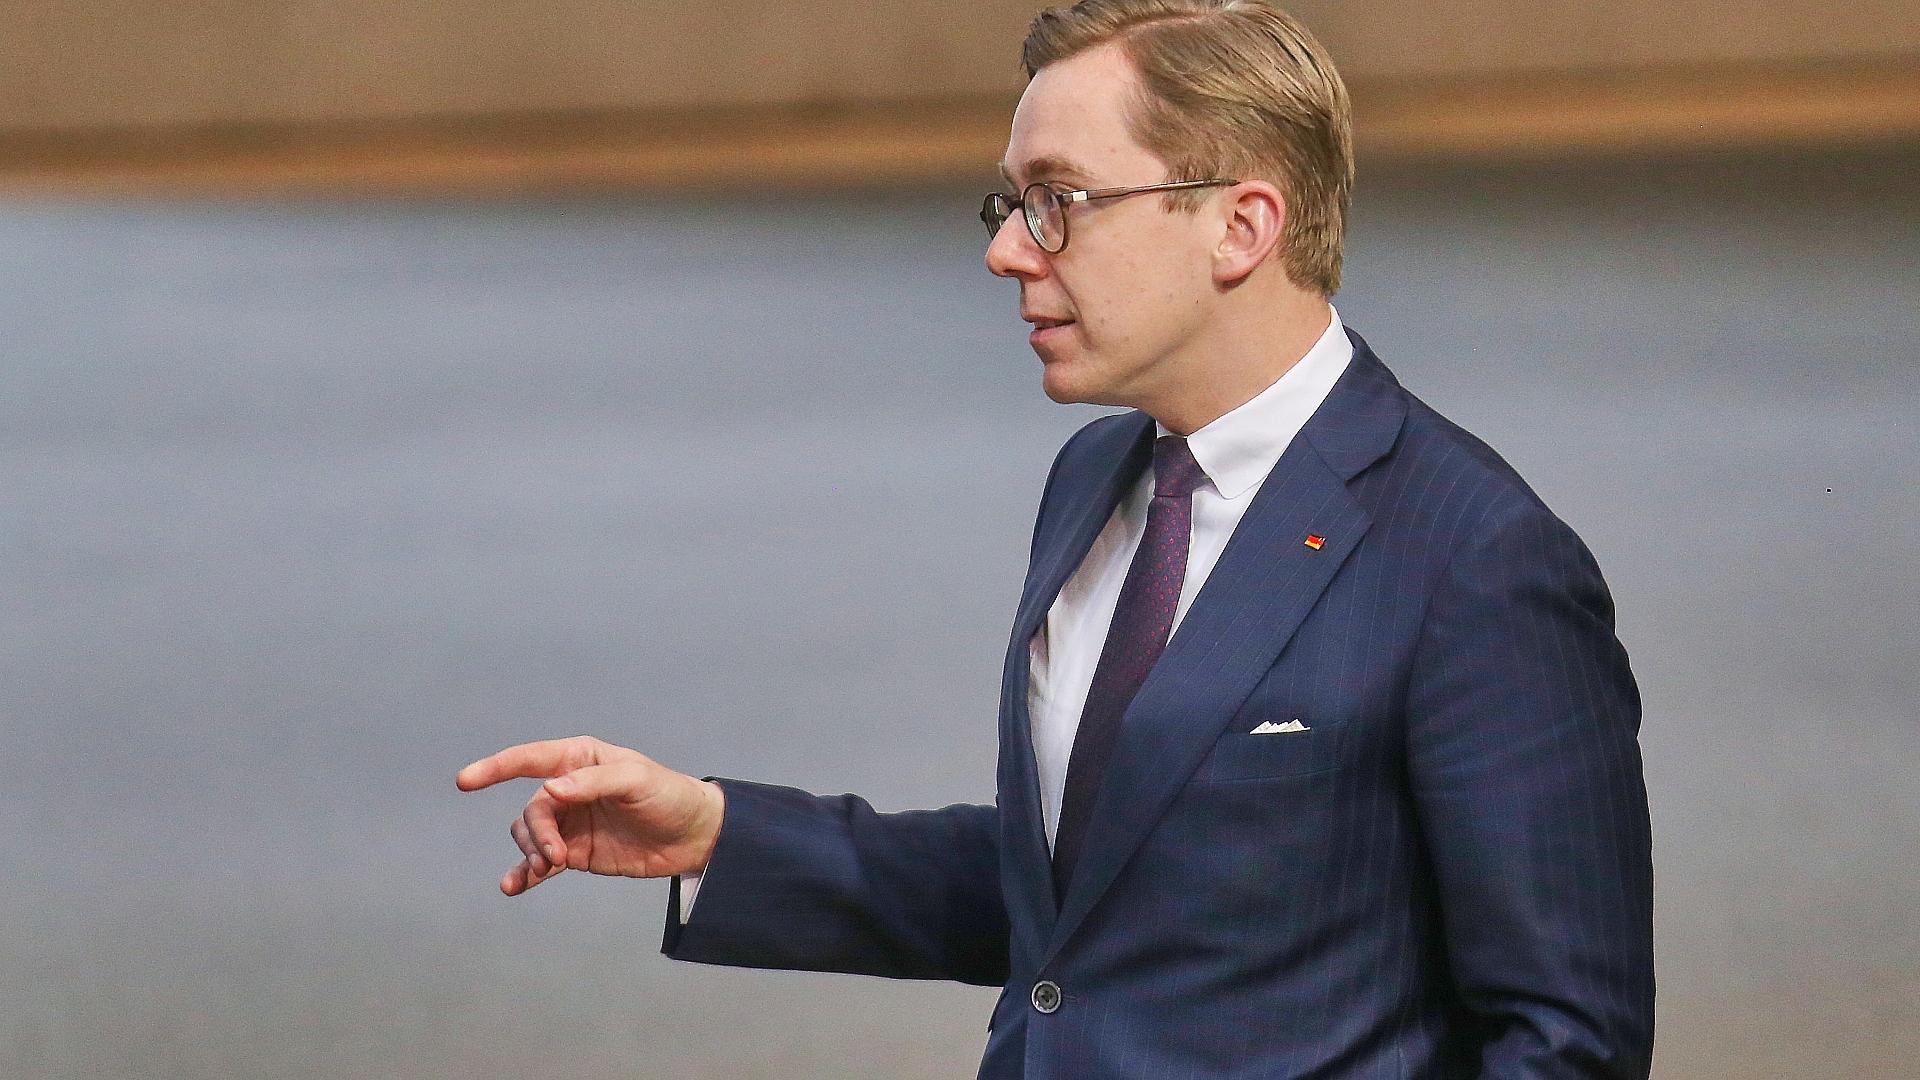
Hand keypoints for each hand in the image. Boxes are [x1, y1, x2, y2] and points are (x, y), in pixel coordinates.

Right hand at [455, 735, 725, 896]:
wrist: (695, 836)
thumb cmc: (670, 795)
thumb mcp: (637, 780)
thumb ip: (593, 783)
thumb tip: (551, 790)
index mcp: (581, 760)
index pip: (530, 759)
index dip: (496, 768)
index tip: (465, 781)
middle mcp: (570, 789)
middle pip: (532, 810)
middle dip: (536, 834)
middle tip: (554, 856)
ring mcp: (571, 823)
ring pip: (531, 836)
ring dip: (531, 853)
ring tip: (546, 868)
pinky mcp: (576, 853)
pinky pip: (540, 863)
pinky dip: (524, 874)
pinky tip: (513, 887)